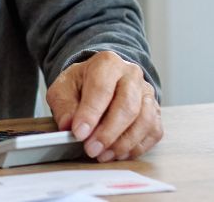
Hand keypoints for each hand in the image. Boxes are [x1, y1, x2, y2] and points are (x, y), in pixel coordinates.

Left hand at [47, 51, 162, 161]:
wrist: (99, 80)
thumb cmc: (80, 85)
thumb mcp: (63, 89)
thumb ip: (64, 106)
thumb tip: (68, 126)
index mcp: (107, 63)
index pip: (101, 89)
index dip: (90, 114)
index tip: (79, 134)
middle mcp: (132, 75)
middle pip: (127, 106)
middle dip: (108, 133)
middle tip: (91, 149)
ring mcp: (147, 93)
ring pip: (145, 121)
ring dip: (124, 143)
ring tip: (103, 155)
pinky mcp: (156, 112)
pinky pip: (153, 132)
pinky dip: (136, 147)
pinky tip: (118, 154)